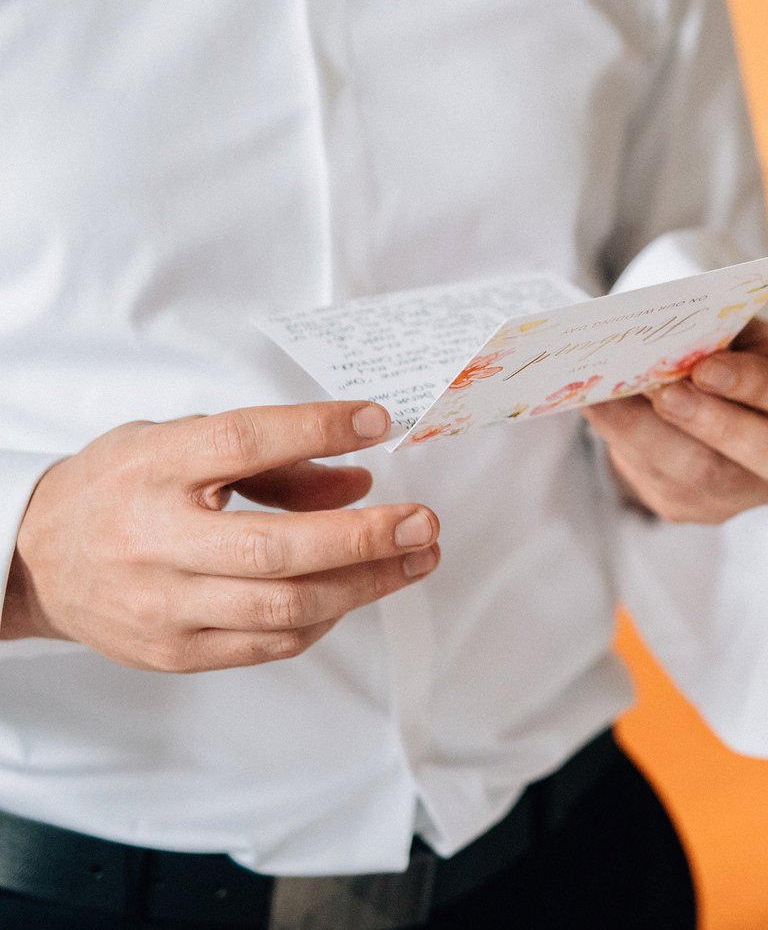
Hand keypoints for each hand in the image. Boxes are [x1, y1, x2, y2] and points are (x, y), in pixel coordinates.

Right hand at [2, 403, 439, 672]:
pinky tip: (357, 590)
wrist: (33, 561)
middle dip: (364, 538)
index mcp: (154, 471)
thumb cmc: (121, 491)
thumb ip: (272, 457)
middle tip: (422, 521)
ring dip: (365, 584)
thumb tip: (361, 475)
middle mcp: (155, 542)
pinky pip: (272, 643)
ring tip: (417, 557)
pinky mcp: (175, 653)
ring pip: (285, 608)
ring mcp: (164, 606)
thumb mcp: (180, 445)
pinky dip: (326, 616)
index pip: (243, 444)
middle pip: (276, 549)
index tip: (377, 420)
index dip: (316, 428)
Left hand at [585, 318, 767, 523]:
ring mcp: (754, 492)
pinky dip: (628, 448)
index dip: (759, 385)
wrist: (705, 394)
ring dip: (655, 436)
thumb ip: (713, 334)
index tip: (704, 367)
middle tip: (664, 393)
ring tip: (612, 400)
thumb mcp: (734, 331)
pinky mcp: (704, 511)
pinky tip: (602, 415)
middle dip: (715, 424)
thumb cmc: (727, 350)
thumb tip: (659, 340)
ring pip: (708, 480)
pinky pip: (666, 488)